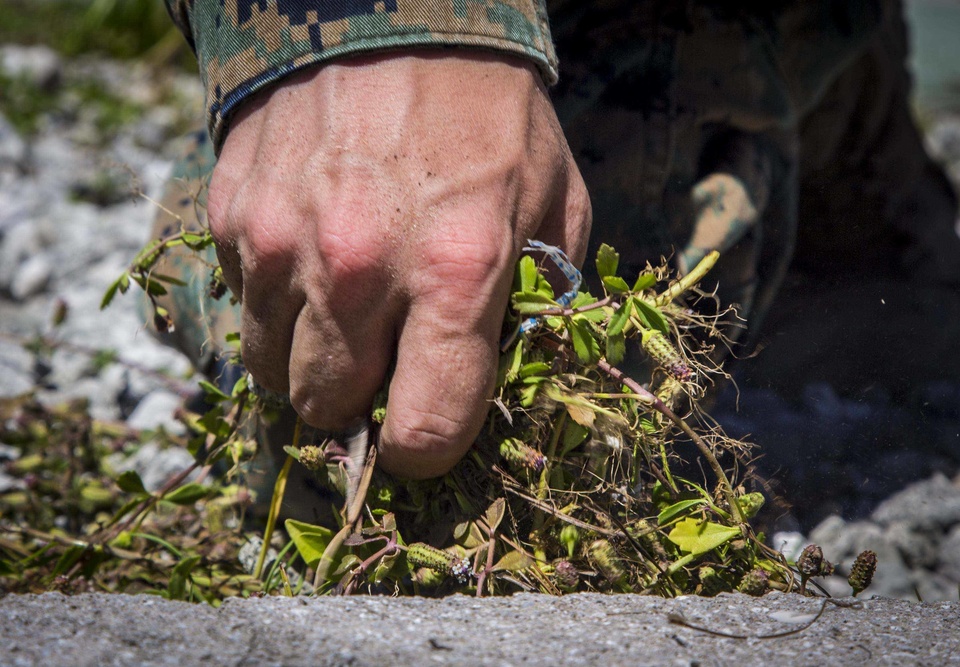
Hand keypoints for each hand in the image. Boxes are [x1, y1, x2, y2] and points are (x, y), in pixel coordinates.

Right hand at [207, 51, 590, 478]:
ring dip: (311, 360)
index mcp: (456, 271)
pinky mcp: (231, 218)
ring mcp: (281, 243)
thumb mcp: (552, 202)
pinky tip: (313, 256)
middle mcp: (357, 269)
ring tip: (347, 309)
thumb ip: (537, 304)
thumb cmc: (488, 112)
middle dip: (360, 404)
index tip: (427, 434)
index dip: (427, 450)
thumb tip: (507, 384)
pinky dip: (277, 306)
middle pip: (329, 411)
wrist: (388, 9)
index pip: (423, 430)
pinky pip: (244, 309)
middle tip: (386, 360)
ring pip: (273, 373)